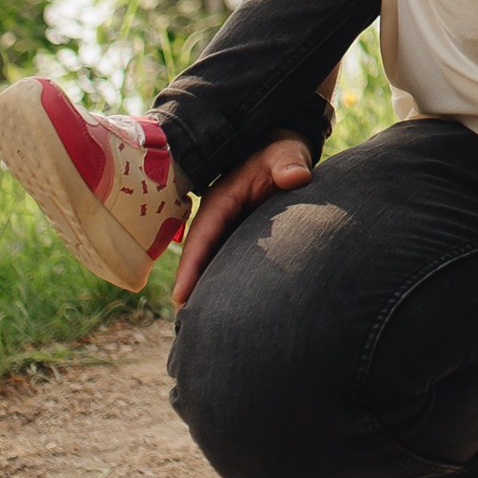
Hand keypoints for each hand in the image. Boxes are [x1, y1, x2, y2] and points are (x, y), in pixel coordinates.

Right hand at [171, 134, 314, 306]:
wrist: (285, 152)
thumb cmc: (281, 153)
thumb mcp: (284, 154)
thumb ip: (288, 164)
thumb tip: (296, 177)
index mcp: (220, 201)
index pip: (201, 237)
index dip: (191, 267)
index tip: (181, 296)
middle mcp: (217, 218)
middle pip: (199, 257)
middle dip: (190, 287)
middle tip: (187, 322)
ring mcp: (226, 229)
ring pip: (210, 262)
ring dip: (204, 289)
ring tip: (199, 325)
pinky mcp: (238, 236)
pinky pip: (224, 261)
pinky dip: (220, 282)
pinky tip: (225, 308)